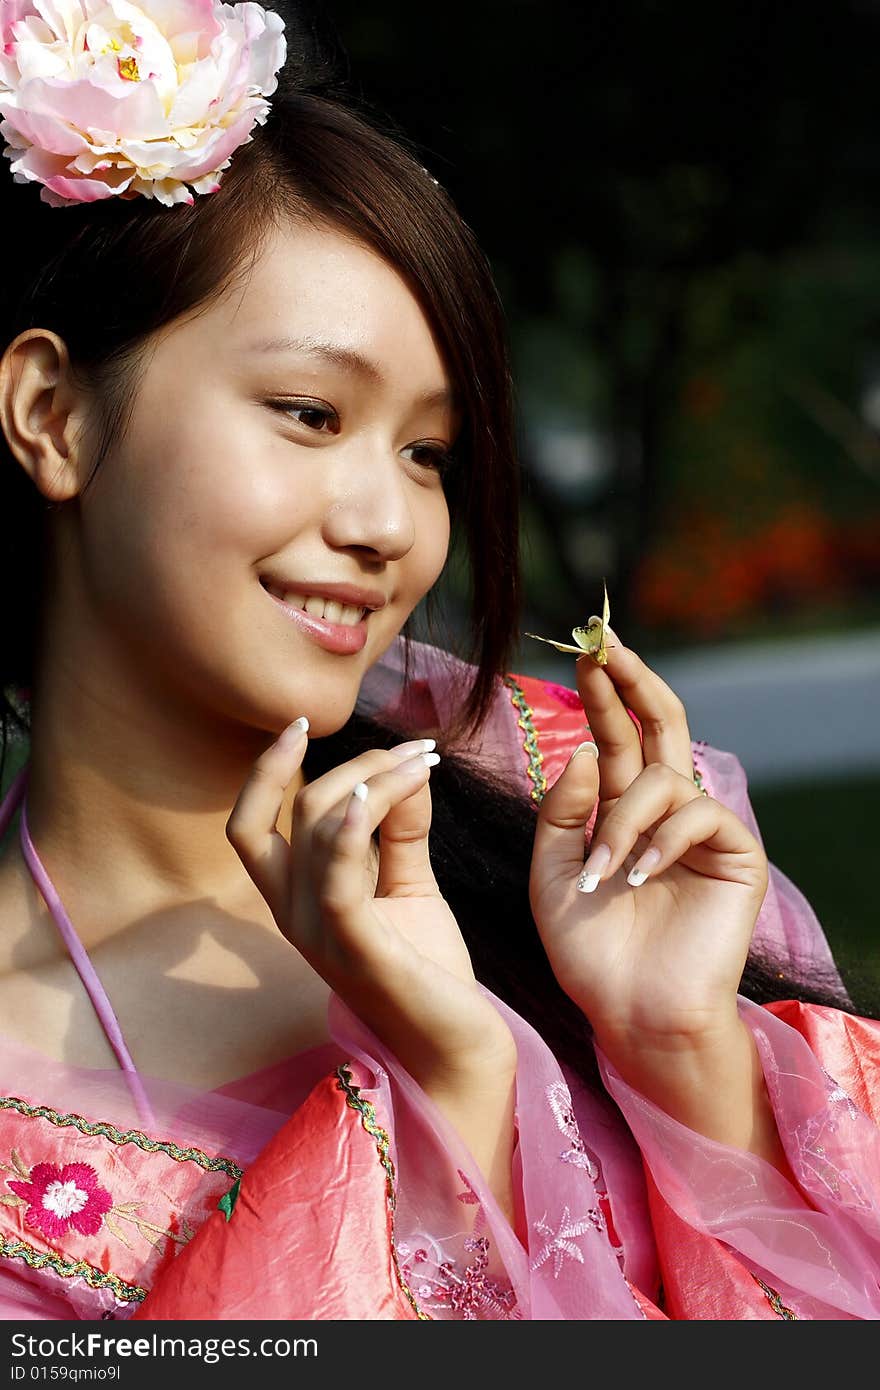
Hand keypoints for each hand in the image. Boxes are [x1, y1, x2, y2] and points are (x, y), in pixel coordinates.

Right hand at [225, 723, 515, 1090]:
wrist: (455, 1047)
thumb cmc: (426, 969)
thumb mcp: (408, 885)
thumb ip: (398, 830)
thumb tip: (403, 771)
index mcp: (296, 900)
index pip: (249, 825)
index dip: (264, 771)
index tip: (300, 723)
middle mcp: (293, 915)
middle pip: (297, 809)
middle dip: (360, 764)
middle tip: (419, 753)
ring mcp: (319, 934)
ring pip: (320, 827)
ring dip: (377, 778)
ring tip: (425, 761)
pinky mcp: (357, 948)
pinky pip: (338, 875)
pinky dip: (357, 823)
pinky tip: (388, 791)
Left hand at [528, 631, 769, 1062]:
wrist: (629, 1013)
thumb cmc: (589, 949)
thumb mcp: (553, 872)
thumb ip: (563, 811)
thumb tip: (589, 749)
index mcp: (621, 809)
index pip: (616, 734)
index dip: (603, 692)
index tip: (585, 648)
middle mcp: (664, 810)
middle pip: (659, 725)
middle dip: (632, 683)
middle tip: (608, 648)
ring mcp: (702, 831)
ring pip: (665, 777)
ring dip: (623, 819)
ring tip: (603, 873)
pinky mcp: (736, 855)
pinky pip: (699, 814)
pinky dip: (661, 840)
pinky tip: (637, 877)